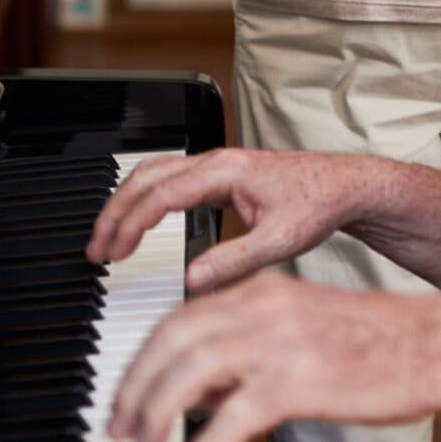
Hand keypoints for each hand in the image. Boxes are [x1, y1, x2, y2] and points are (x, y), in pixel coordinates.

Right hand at [86, 147, 365, 292]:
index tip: (114, 253)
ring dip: (124, 202)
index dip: (131, 224)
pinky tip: (137, 221)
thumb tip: (192, 279)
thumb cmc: (318, 205)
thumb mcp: (281, 240)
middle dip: (114, 212)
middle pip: (146, 178)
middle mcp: (215, 161)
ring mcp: (215, 165)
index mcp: (225, 171)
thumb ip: (235, 260)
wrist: (344, 185)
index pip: (161, 195)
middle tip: (96, 250)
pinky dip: (142, 198)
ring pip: (153, 173)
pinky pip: (167, 178)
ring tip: (107, 239)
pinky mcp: (219, 174)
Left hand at [108, 276, 440, 441]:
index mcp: (262, 291)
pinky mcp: (299, 382)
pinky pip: (232, 419)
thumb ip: (248, 348)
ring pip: (190, 374)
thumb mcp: (301, 328)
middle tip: (120, 425)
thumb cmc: (380, 341)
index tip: (128, 393)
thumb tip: (198, 391)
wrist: (437, 343)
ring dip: (155, 413)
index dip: (143, 359)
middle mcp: (263, 309)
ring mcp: (280, 344)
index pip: (178, 318)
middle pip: (171, 341)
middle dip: (135, 386)